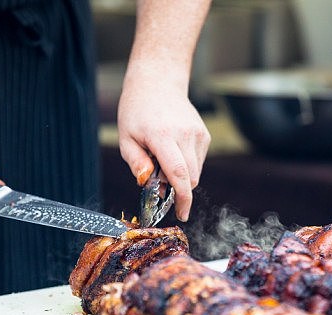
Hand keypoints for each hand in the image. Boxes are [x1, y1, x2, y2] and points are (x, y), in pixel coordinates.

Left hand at [117, 76, 210, 221]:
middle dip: (177, 189)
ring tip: (162, 159)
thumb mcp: (126, 138)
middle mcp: (185, 135)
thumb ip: (137, 164)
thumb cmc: (137, 111)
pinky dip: (187, 165)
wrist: (157, 83)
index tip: (182, 215)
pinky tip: (173, 151)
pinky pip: (198, 161)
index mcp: (163, 136)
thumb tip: (148, 184)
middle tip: (157, 182)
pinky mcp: (204, 135)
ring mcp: (198, 134)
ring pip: (196, 172)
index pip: (179, 174)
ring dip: (181, 177)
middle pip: (190, 178)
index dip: (183, 199)